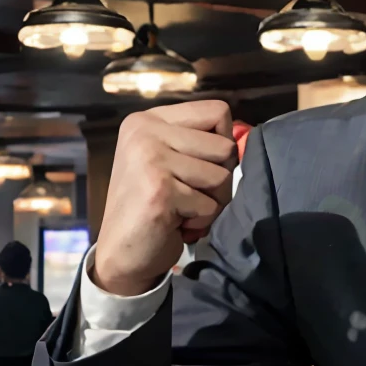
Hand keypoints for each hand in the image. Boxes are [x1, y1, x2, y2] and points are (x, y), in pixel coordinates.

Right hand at [93, 100, 237, 296]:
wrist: (119, 254)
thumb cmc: (152, 206)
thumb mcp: (171, 160)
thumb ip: (201, 143)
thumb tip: (246, 135)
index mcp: (147, 120)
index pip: (217, 111)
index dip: (224, 142)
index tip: (202, 165)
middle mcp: (145, 132)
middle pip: (225, 146)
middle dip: (218, 179)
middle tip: (189, 194)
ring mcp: (150, 159)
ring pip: (222, 177)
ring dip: (210, 202)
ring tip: (181, 209)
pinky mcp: (160, 190)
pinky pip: (211, 205)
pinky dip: (200, 221)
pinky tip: (173, 224)